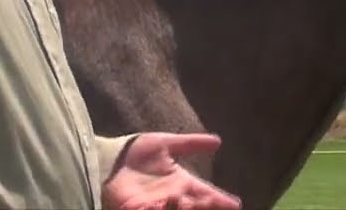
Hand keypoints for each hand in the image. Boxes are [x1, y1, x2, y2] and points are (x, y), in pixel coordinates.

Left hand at [102, 132, 241, 209]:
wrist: (109, 159)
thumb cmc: (136, 152)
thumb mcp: (166, 144)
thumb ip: (191, 144)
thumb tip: (218, 142)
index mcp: (181, 183)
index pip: (206, 193)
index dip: (220, 200)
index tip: (236, 204)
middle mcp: (172, 197)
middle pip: (196, 205)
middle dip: (206, 206)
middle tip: (215, 204)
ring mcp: (156, 205)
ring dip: (189, 208)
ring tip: (195, 204)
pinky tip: (169, 204)